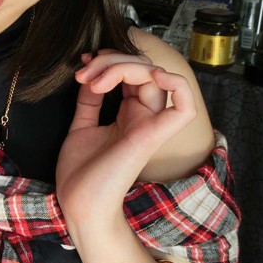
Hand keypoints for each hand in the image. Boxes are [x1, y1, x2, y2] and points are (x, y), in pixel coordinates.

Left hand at [56, 50, 196, 223]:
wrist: (78, 203)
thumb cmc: (81, 172)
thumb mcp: (82, 125)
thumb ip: (90, 100)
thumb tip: (91, 74)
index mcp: (129, 114)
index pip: (133, 72)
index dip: (110, 59)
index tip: (83, 64)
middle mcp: (143, 117)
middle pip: (143, 68)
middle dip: (110, 59)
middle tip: (83, 71)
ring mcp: (150, 125)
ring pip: (155, 76)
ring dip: (121, 65)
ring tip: (90, 78)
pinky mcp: (151, 136)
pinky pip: (184, 107)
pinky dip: (177, 84)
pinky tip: (151, 75)